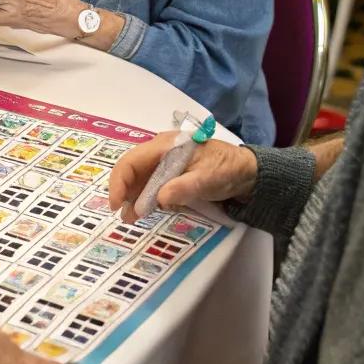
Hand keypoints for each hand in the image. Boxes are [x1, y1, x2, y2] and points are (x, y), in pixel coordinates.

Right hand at [109, 132, 257, 222]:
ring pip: (140, 179)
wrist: (247, 172)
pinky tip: (145, 211)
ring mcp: (165, 163)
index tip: (117, 204)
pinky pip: (151, 185)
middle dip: (124, 192)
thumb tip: (160, 198)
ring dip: (133, 197)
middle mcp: (160, 152)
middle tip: (124, 216)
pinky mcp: (172, 174)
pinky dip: (145, 198)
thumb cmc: (226, 170)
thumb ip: (183, 187)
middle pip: (132, 170)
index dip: (119, 182)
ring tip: (131, 218)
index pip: (131, 161)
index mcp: (165, 146)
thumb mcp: (207, 179)